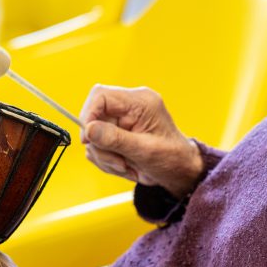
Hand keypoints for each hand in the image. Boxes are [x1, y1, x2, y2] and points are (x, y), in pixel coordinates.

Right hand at [80, 85, 203, 198]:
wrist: (178, 171)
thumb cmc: (171, 158)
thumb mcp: (145, 151)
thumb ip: (116, 139)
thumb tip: (89, 129)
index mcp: (140, 102)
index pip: (100, 96)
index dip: (89, 115)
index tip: (88, 139)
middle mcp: (128, 107)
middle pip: (93, 118)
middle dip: (100, 145)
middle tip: (118, 162)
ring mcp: (120, 120)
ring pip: (92, 136)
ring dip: (104, 156)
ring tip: (125, 166)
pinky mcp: (115, 133)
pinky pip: (96, 146)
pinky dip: (105, 160)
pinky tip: (123, 165)